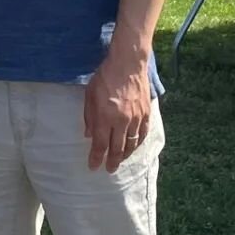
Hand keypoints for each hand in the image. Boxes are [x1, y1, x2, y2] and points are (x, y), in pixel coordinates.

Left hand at [83, 51, 151, 171]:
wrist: (128, 63)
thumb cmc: (104, 77)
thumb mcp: (89, 96)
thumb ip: (89, 117)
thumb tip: (89, 135)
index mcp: (105, 117)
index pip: (100, 145)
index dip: (96, 158)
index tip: (93, 167)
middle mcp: (121, 121)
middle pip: (117, 149)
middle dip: (112, 161)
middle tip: (109, 170)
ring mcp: (136, 118)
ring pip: (132, 144)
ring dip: (126, 155)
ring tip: (120, 160)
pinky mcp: (146, 113)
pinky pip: (143, 134)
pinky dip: (138, 143)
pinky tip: (134, 146)